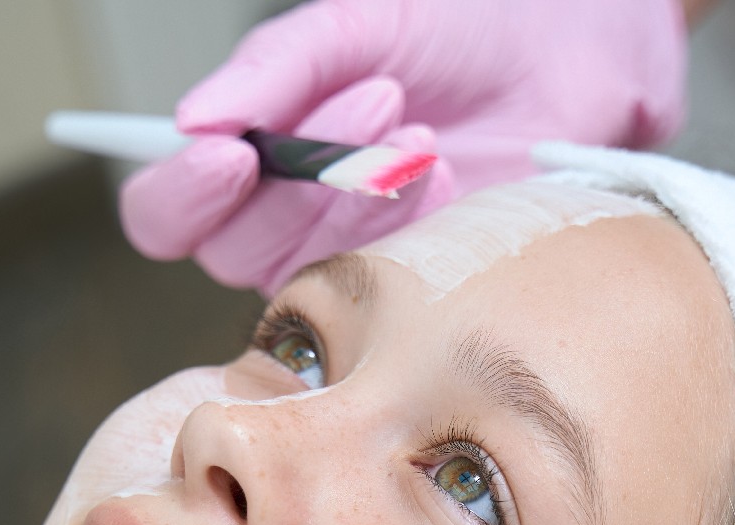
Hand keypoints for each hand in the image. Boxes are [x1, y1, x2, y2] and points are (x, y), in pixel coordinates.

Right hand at [119, 0, 688, 293]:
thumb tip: (195, 118)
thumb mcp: (360, 23)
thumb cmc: (461, 26)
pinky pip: (380, 275)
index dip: (184, 193)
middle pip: (230, 248)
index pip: (165, 211)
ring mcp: (343, 261)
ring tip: (416, 121)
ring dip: (357, 192)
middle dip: (296, 179)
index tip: (232, 151)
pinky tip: (448, 164)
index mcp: (244, 156)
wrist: (570, 49)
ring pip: (305, 266)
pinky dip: (409, 215)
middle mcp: (281, 221)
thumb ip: (276, 66)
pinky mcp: (409, 287)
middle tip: (372, 103)